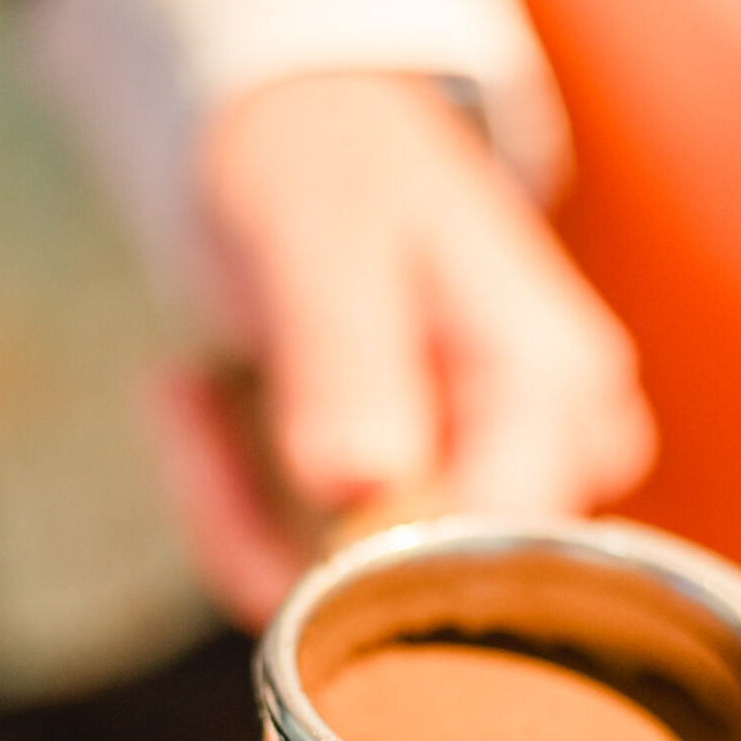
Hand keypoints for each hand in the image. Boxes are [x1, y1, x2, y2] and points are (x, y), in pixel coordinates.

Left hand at [151, 72, 655, 628]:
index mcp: (555, 382)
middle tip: (186, 402)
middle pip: (426, 595)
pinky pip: (326, 581)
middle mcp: (551, 456)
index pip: (499, 545)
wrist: (306, 133)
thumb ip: (345, 357)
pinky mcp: (423, 514)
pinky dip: (241, 513)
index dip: (380, 553)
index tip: (283, 469)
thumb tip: (360, 486)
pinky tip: (197, 405)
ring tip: (185, 391)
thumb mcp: (324, 238)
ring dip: (241, 519)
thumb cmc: (330, 159)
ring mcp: (490, 492)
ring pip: (362, 606)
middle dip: (280, 531)